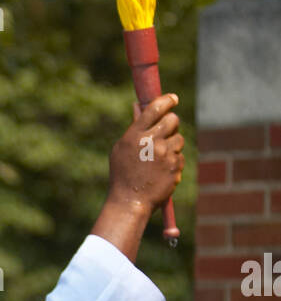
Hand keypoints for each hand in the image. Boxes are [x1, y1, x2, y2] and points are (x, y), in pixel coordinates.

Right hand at [107, 93, 184, 214]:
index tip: (173, 98)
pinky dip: (174, 162)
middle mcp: (150, 141)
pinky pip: (180, 156)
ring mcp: (164, 154)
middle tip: (168, 129)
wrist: (130, 202)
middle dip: (172, 123)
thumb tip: (139, 107)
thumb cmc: (122, 176)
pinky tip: (162, 171)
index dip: (167, 100)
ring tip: (159, 158)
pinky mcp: (174, 166)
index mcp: (135, 135)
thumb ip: (133, 128)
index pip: (155, 108)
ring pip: (178, 139)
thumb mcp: (121, 150)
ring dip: (172, 145)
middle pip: (172, 120)